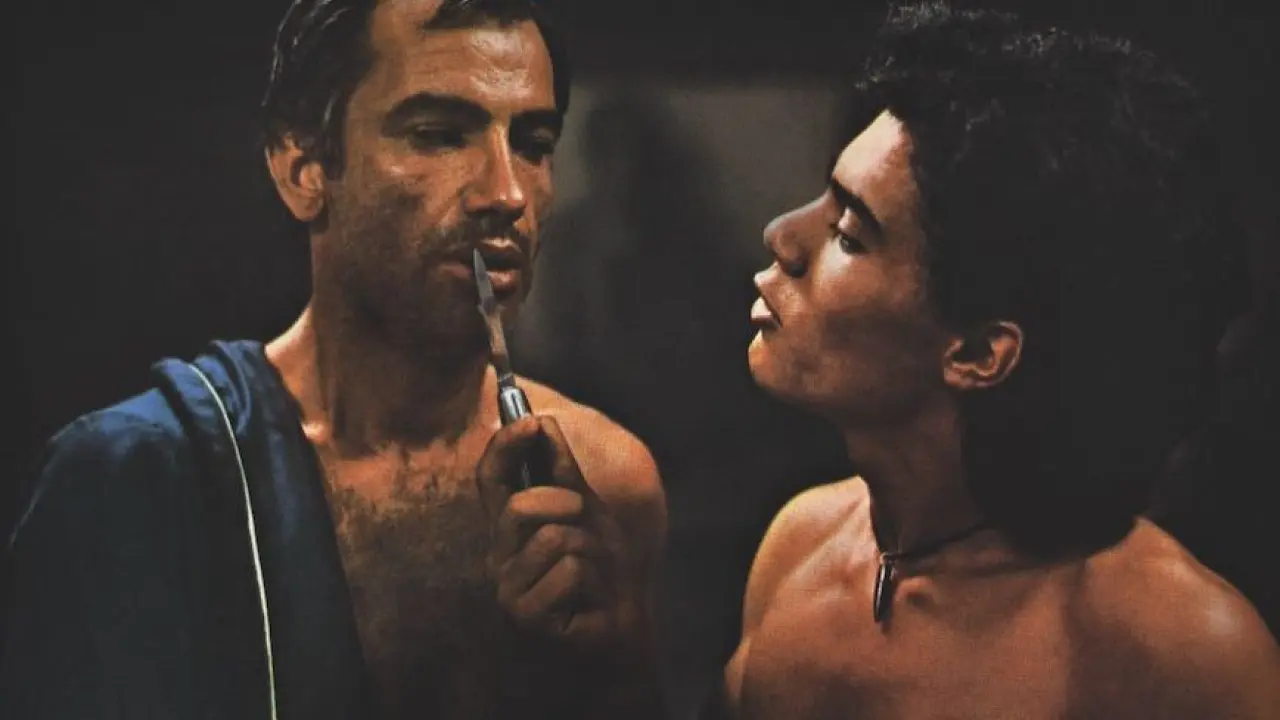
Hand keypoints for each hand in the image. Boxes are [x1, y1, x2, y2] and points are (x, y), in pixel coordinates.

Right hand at [476, 415, 632, 654]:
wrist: (622, 624)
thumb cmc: (600, 569)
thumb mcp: (586, 510)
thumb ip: (562, 470)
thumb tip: (541, 420)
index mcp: (510, 527)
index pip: (490, 479)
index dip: (504, 447)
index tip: (529, 422)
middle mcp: (500, 555)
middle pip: (520, 506)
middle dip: (568, 505)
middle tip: (587, 526)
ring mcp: (508, 588)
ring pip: (553, 538)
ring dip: (589, 550)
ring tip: (592, 573)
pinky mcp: (524, 615)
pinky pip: (568, 572)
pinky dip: (592, 581)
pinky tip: (589, 600)